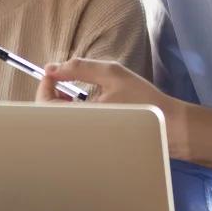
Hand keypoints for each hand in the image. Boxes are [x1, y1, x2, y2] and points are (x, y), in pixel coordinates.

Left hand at [37, 59, 189, 159]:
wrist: (167, 126)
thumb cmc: (142, 100)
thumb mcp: (111, 74)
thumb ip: (79, 68)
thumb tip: (51, 68)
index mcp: (81, 117)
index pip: (45, 105)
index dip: (43, 85)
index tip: (52, 73)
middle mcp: (80, 132)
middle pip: (48, 115)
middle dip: (51, 94)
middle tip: (63, 81)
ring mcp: (87, 139)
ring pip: (60, 121)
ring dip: (61, 103)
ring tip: (76, 91)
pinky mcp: (93, 142)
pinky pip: (72, 127)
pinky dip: (72, 112)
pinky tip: (87, 104)